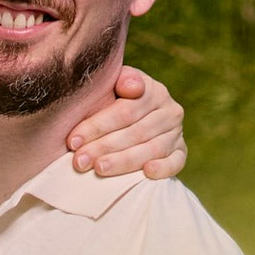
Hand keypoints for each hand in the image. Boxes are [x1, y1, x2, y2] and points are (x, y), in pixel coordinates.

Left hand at [64, 63, 185, 181]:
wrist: (134, 118)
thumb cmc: (113, 103)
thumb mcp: (112, 88)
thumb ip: (118, 81)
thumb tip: (130, 86)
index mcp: (153, 91)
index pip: (125, 111)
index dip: (97, 126)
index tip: (73, 141)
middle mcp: (169, 111)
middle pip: (136, 132)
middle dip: (104, 147)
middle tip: (80, 161)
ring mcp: (177, 133)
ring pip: (152, 149)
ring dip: (124, 161)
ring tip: (99, 169)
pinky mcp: (181, 153)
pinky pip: (176, 162)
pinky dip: (163, 169)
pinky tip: (146, 173)